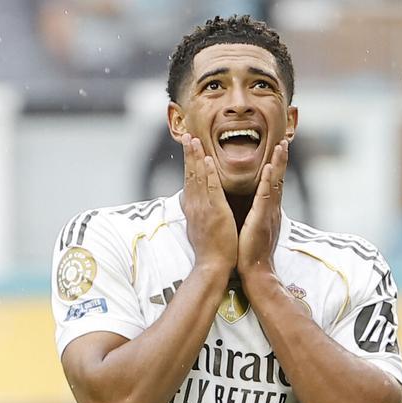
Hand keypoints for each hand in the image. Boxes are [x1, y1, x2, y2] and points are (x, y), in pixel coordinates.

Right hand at [180, 133, 236, 274]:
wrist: (212, 266)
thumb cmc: (210, 250)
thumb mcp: (197, 228)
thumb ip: (194, 212)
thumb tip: (187, 202)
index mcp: (192, 209)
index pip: (188, 181)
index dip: (187, 163)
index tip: (187, 148)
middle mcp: (194, 206)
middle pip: (189, 175)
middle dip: (188, 154)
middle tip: (187, 136)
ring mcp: (203, 208)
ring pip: (197, 178)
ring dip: (195, 157)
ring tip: (193, 140)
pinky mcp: (214, 212)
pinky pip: (210, 189)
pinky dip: (207, 174)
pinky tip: (206, 160)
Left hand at [238, 140, 288, 277]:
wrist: (256, 273)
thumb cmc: (252, 254)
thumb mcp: (255, 231)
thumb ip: (256, 218)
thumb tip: (255, 210)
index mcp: (269, 212)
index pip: (274, 185)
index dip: (277, 168)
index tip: (278, 151)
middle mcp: (272, 210)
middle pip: (279, 180)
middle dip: (282, 160)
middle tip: (284, 141)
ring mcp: (269, 214)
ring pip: (275, 184)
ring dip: (278, 164)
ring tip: (281, 146)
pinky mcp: (262, 219)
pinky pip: (265, 196)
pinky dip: (268, 181)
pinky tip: (269, 168)